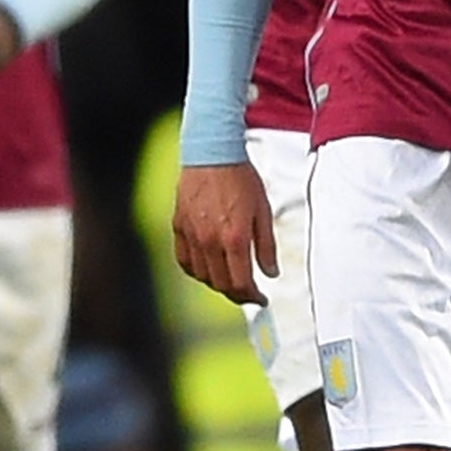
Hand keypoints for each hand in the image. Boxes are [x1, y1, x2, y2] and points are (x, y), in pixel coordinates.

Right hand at [172, 161, 276, 305]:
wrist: (213, 152)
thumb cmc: (240, 176)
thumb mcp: (263, 210)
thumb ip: (267, 245)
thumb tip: (271, 272)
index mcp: (235, 238)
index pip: (242, 283)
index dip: (253, 297)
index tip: (260, 298)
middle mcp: (211, 241)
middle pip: (221, 284)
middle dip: (237, 294)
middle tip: (247, 292)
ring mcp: (192, 235)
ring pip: (202, 276)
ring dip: (217, 283)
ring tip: (229, 279)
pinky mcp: (179, 226)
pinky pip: (184, 259)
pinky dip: (195, 270)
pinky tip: (205, 268)